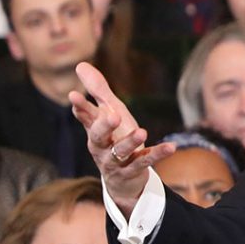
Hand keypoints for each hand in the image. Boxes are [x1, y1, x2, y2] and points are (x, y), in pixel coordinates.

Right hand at [70, 62, 174, 215]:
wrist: (123, 179)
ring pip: (120, 152)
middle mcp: (101, 146)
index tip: (73, 95)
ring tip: (142, 132)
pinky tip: (171, 146)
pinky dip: (157, 154)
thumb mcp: (108, 112)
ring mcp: (116, 161)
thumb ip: (97, 91)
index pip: (85, 117)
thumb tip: (80, 64)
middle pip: (98, 137)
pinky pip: (145, 162)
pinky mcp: (133, 171)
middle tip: (113, 115)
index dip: (80, 106)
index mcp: (94, 130)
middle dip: (104, 126)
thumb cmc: (115, 138)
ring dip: (130, 142)